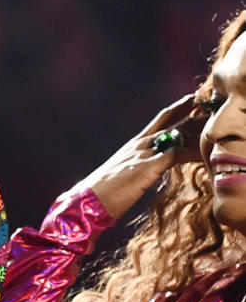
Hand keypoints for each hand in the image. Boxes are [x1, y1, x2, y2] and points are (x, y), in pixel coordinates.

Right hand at [77, 94, 204, 218]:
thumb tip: (151, 169)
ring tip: (215, 125)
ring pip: (176, 135)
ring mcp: (142, 154)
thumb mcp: (123, 175)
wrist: (87, 202)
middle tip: (210, 102)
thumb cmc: (102, 193)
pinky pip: (176, 155)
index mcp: (133, 145)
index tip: (193, 99)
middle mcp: (138, 144)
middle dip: (192, 111)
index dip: (178, 108)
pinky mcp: (146, 167)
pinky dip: (192, 153)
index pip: (160, 119)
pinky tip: (206, 154)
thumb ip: (139, 167)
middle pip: (171, 121)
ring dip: (197, 130)